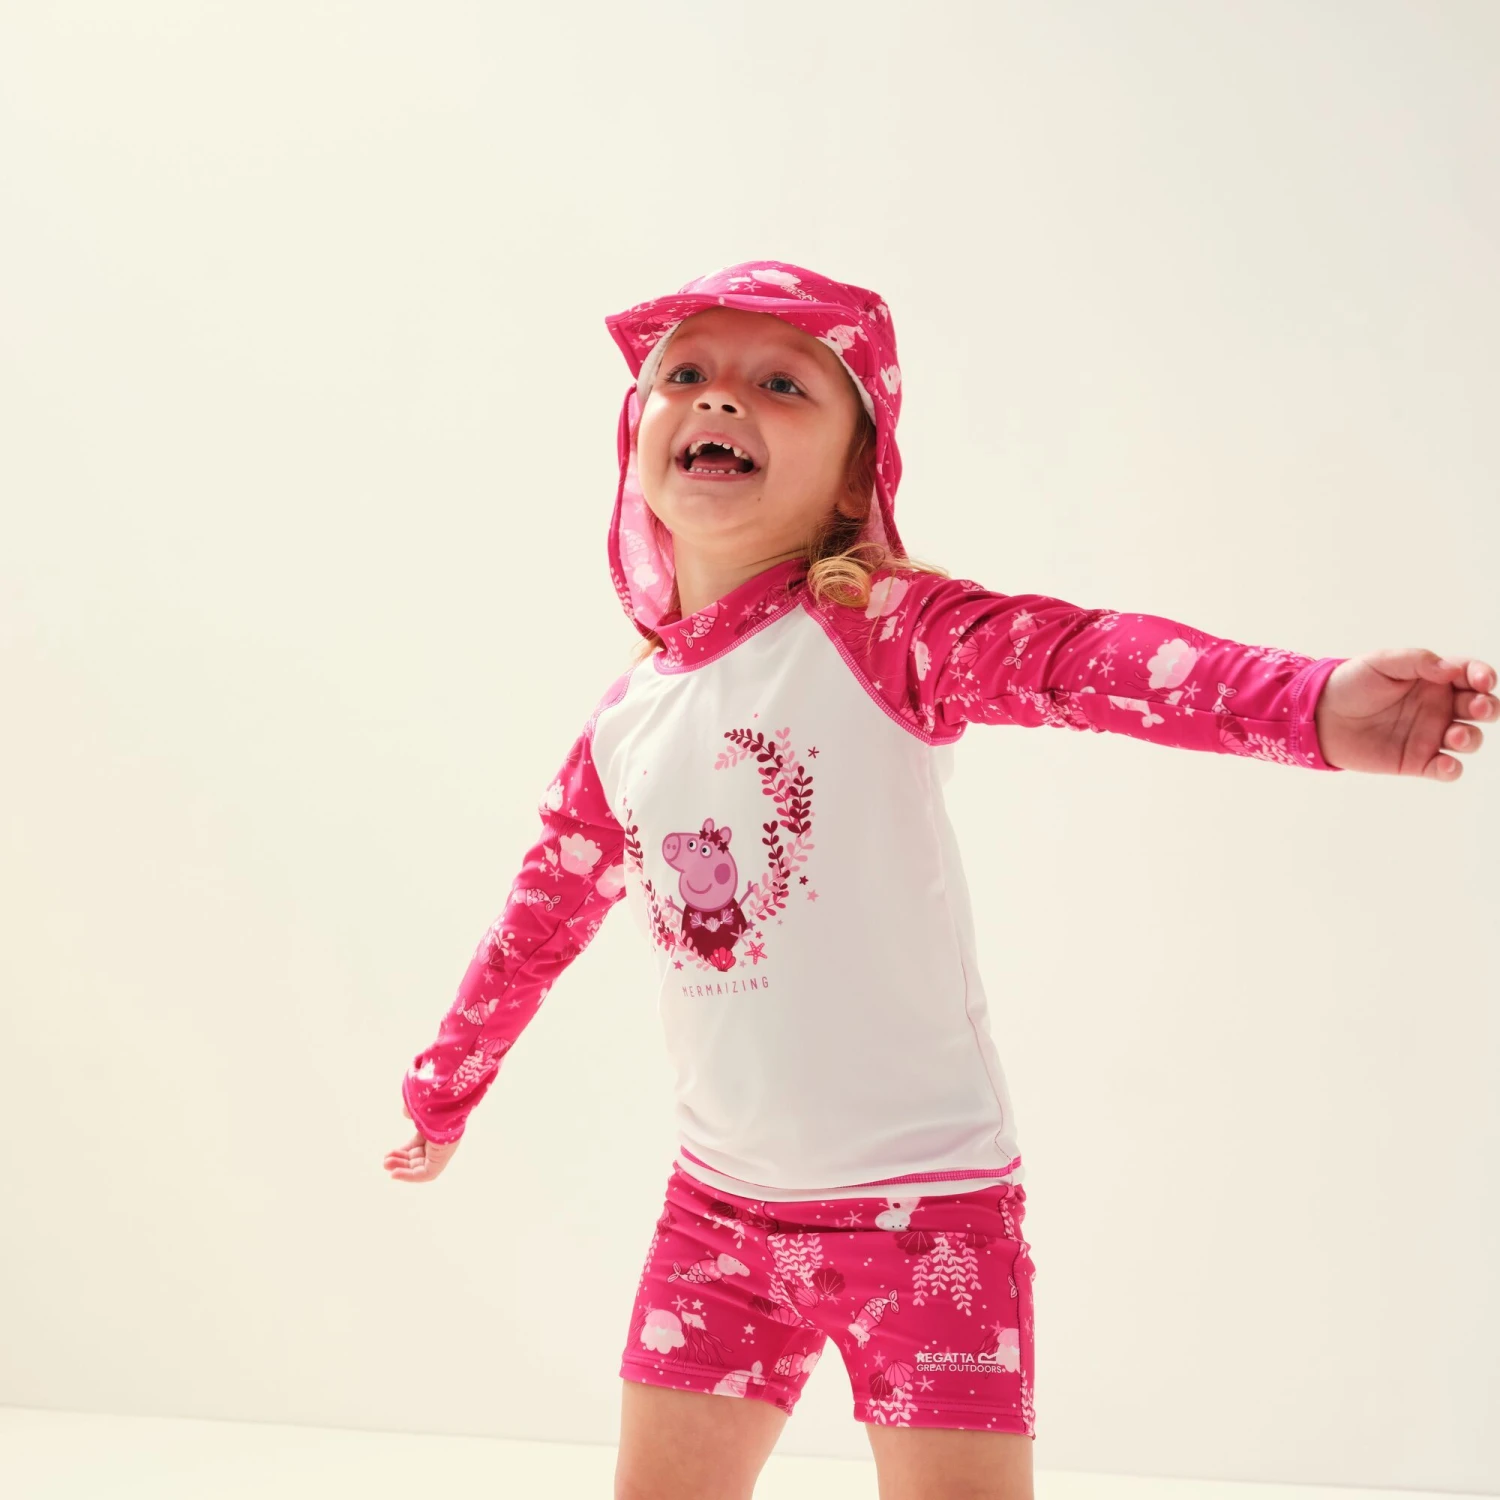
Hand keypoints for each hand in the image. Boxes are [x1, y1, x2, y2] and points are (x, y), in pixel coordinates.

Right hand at [383, 1100, 461, 1182]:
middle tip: (385, 1162)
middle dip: (399, 1160)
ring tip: (386, 1165)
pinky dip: (409, 1176)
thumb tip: (405, 1111)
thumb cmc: (432, 1100)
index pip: (418, 1144)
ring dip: (401, 1168)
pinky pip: (426, 1174)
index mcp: (435, 1129)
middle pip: (417, 1157)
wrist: (444, 1102)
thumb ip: (411, 1111)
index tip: (388, 1153)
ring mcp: (441, 1151)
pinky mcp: (442, 1159)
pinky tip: (394, 1174)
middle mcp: (439, 1142)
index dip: (403, 1150)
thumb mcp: (417, 1106)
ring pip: (419, 1166)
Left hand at [1313, 650, 1495, 777]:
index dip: (1483, 676)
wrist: (1320, 714)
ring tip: (1453, 736)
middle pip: (1480, 708)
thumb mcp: (1382, 662)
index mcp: (1435, 679)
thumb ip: (1419, 661)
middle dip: (1488, 707)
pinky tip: (1445, 765)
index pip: (1472, 675)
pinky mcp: (1416, 761)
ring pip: (1468, 739)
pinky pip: (1445, 769)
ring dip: (1470, 738)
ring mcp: (1430, 735)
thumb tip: (1453, 669)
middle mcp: (1439, 707)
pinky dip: (1451, 770)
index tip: (1482, 680)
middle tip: (1477, 707)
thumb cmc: (1351, 683)